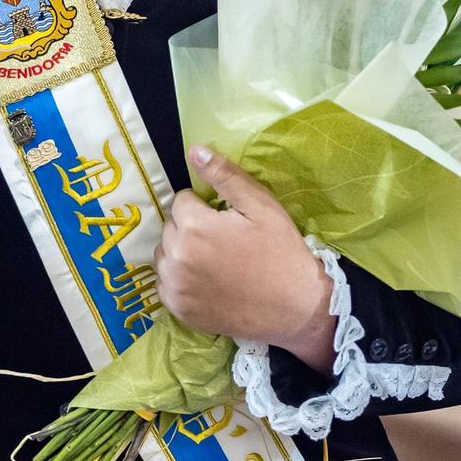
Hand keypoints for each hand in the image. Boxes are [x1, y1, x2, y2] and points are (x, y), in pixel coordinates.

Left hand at [155, 147, 333, 369]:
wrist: (295, 307)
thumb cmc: (280, 251)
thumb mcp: (261, 206)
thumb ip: (225, 175)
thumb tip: (194, 151)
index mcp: (194, 226)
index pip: (182, 200)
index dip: (205, 207)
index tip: (227, 221)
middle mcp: (176, 256)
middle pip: (171, 226)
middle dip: (191, 228)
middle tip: (223, 241)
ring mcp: (175, 286)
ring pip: (164, 254)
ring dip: (182, 252)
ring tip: (214, 261)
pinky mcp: (178, 309)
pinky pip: (165, 282)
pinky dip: (179, 279)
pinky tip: (206, 281)